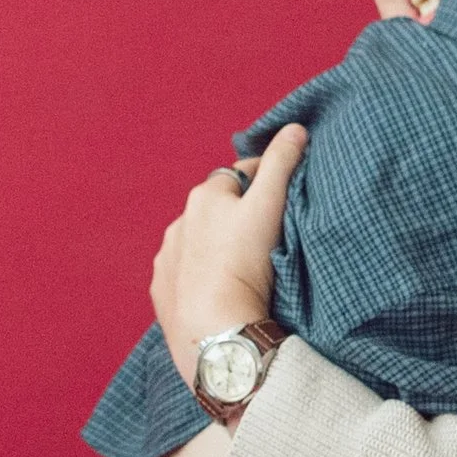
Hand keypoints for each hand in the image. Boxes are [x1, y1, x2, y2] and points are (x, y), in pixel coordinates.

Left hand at [151, 128, 306, 385]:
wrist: (214, 328)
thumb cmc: (243, 264)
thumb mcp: (269, 207)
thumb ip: (281, 164)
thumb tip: (295, 128)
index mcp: (205, 196)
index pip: (241, 175)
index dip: (265, 181)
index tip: (284, 196)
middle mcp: (179, 222)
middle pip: (216, 208)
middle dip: (237, 214)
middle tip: (265, 236)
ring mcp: (167, 258)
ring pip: (197, 241)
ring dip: (215, 245)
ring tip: (240, 267)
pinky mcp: (161, 290)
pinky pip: (183, 274)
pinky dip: (198, 275)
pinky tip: (217, 290)